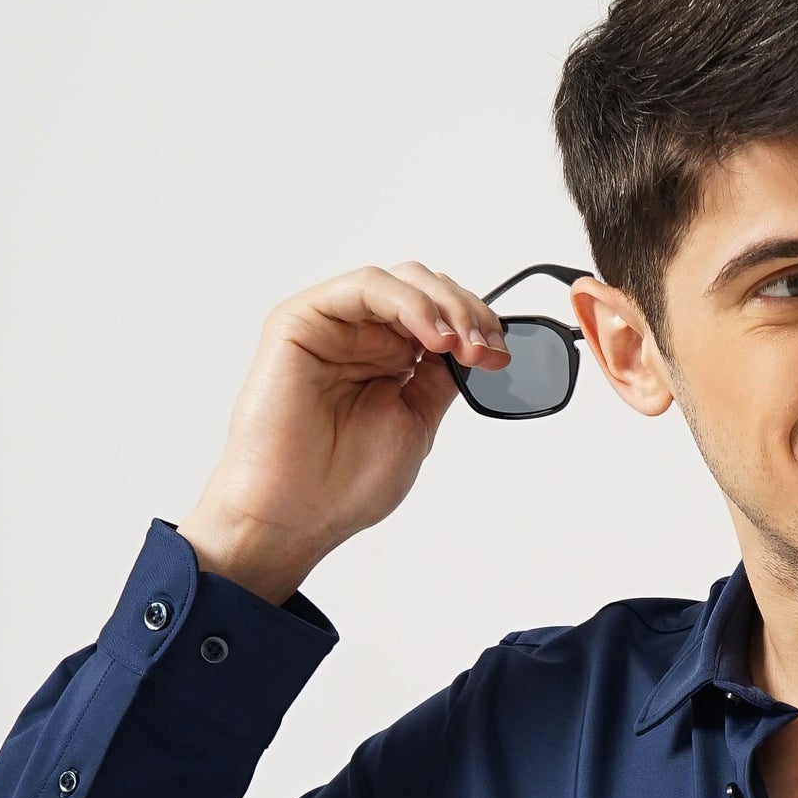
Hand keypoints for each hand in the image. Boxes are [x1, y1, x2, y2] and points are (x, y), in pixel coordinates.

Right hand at [178, 262, 509, 604]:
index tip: (501, 358)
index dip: (477, 327)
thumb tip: (476, 345)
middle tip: (486, 352)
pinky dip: (407, 302)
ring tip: (462, 344)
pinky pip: (365, 287)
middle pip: (426, 292)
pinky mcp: (304, 319)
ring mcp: (334, 325)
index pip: (442, 319)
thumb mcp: (415, 422)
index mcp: (389, 361)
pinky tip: (432, 335)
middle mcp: (362, 337)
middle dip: (467, 314)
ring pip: (401, 282)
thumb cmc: (345, 484)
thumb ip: (440, 378)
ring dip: (444, 306)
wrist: (296, 515)